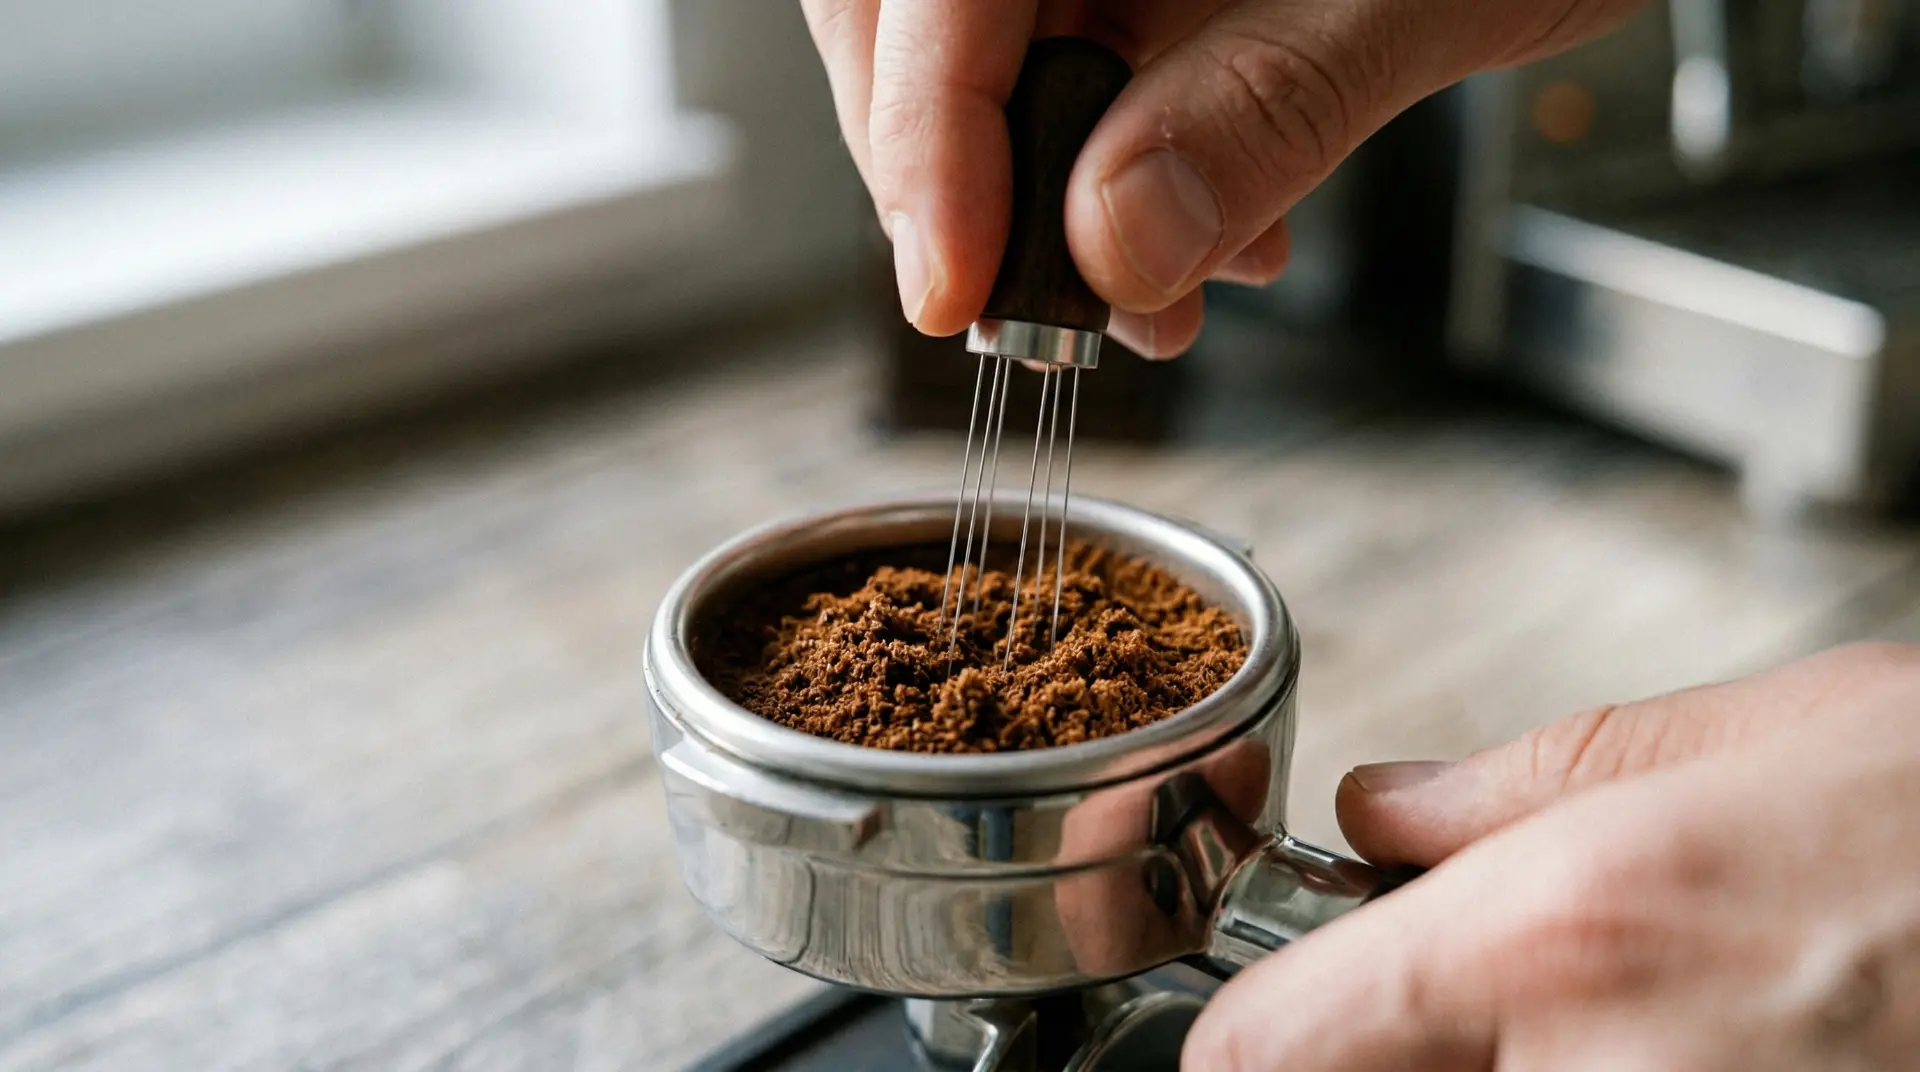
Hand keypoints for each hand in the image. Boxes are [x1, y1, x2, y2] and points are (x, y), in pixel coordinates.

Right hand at [800, 0, 1645, 356]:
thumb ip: (1271, 104)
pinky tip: (1214, 243)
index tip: (955, 290)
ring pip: (993, 67)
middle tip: (1044, 321)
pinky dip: (1120, 187)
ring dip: (1053, 214)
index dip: (922, 136)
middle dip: (974, 192)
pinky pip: (1080, 77)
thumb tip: (1115, 240)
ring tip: (1161, 303)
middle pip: (915, 26)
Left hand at [1183, 642, 1919, 1069]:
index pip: (1262, 1055)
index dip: (1249, 1036)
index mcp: (1555, 940)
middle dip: (1380, 1058)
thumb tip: (1382, 814)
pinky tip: (1696, 1048)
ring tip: (1623, 1014)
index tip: (1280, 1012)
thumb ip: (1512, 788)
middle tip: (1465, 997)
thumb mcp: (1726, 736)